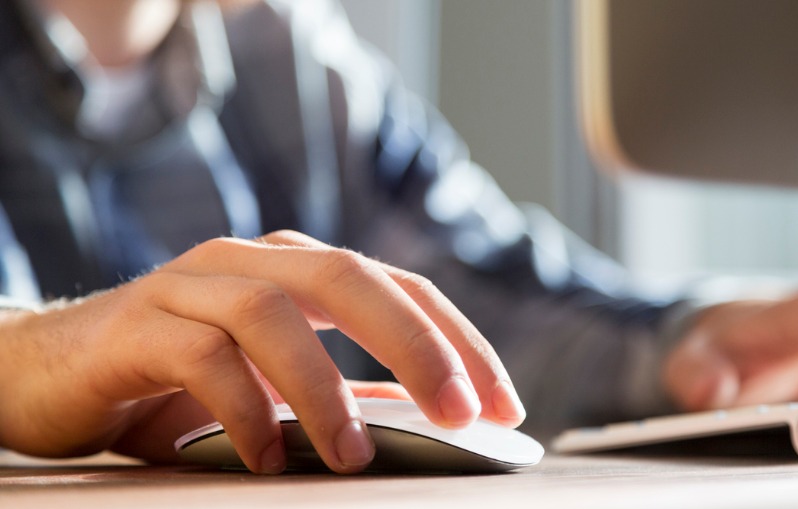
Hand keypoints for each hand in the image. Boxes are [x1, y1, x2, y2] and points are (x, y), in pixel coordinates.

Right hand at [0, 231, 525, 473]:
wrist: (57, 368)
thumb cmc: (181, 376)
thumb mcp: (279, 382)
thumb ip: (347, 387)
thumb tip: (429, 414)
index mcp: (300, 268)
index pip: (400, 287)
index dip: (458, 341)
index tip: (501, 405)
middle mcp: (253, 261)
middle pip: (349, 277)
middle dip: (416, 345)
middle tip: (461, 413)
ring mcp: (192, 284)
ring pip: (273, 311)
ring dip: (323, 386)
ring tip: (353, 455)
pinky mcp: (138, 324)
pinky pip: (201, 355)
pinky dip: (243, 408)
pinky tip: (268, 456)